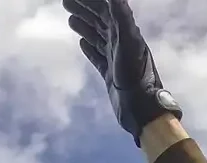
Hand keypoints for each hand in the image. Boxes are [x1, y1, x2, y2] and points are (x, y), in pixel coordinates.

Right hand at [63, 0, 181, 144]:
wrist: (140, 108)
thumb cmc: (137, 75)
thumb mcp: (129, 42)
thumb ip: (122, 16)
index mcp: (126, 34)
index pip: (106, 10)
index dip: (90, 1)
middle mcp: (121, 44)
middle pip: (100, 21)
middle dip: (84, 10)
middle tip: (65, 2)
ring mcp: (115, 60)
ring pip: (97, 37)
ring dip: (84, 27)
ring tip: (70, 19)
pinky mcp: (110, 75)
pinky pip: (98, 57)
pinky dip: (89, 49)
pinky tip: (82, 44)